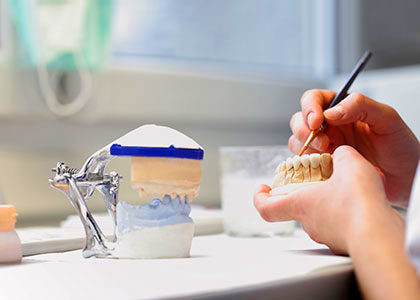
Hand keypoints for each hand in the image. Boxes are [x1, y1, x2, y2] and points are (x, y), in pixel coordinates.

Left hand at [254, 146, 403, 254]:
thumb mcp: (348, 162)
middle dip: (308, 192)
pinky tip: (364, 203)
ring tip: (349, 188)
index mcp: (300, 205)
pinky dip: (349, 213)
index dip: (260, 198)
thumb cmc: (357, 203)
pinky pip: (343, 225)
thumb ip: (340, 154)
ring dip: (330, 202)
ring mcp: (328, 236)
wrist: (380, 233)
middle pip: (299, 207)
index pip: (267, 208)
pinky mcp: (347, 242)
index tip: (262, 188)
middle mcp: (310, 223)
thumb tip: (342, 154)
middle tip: (319, 180)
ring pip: (323, 216)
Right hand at [289, 89, 419, 206]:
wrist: (405, 178)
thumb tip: (331, 112)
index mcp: (342, 108)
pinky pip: (303, 161)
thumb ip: (361, 106)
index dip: (310, 108)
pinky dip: (307, 163)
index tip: (317, 121)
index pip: (313, 99)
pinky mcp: (322, 165)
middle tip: (324, 142)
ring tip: (328, 156)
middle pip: (299, 119)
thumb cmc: (401, 148)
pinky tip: (326, 167)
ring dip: (306, 147)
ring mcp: (325, 146)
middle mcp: (330, 126)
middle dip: (304, 130)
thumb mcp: (387, 119)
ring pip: (297, 140)